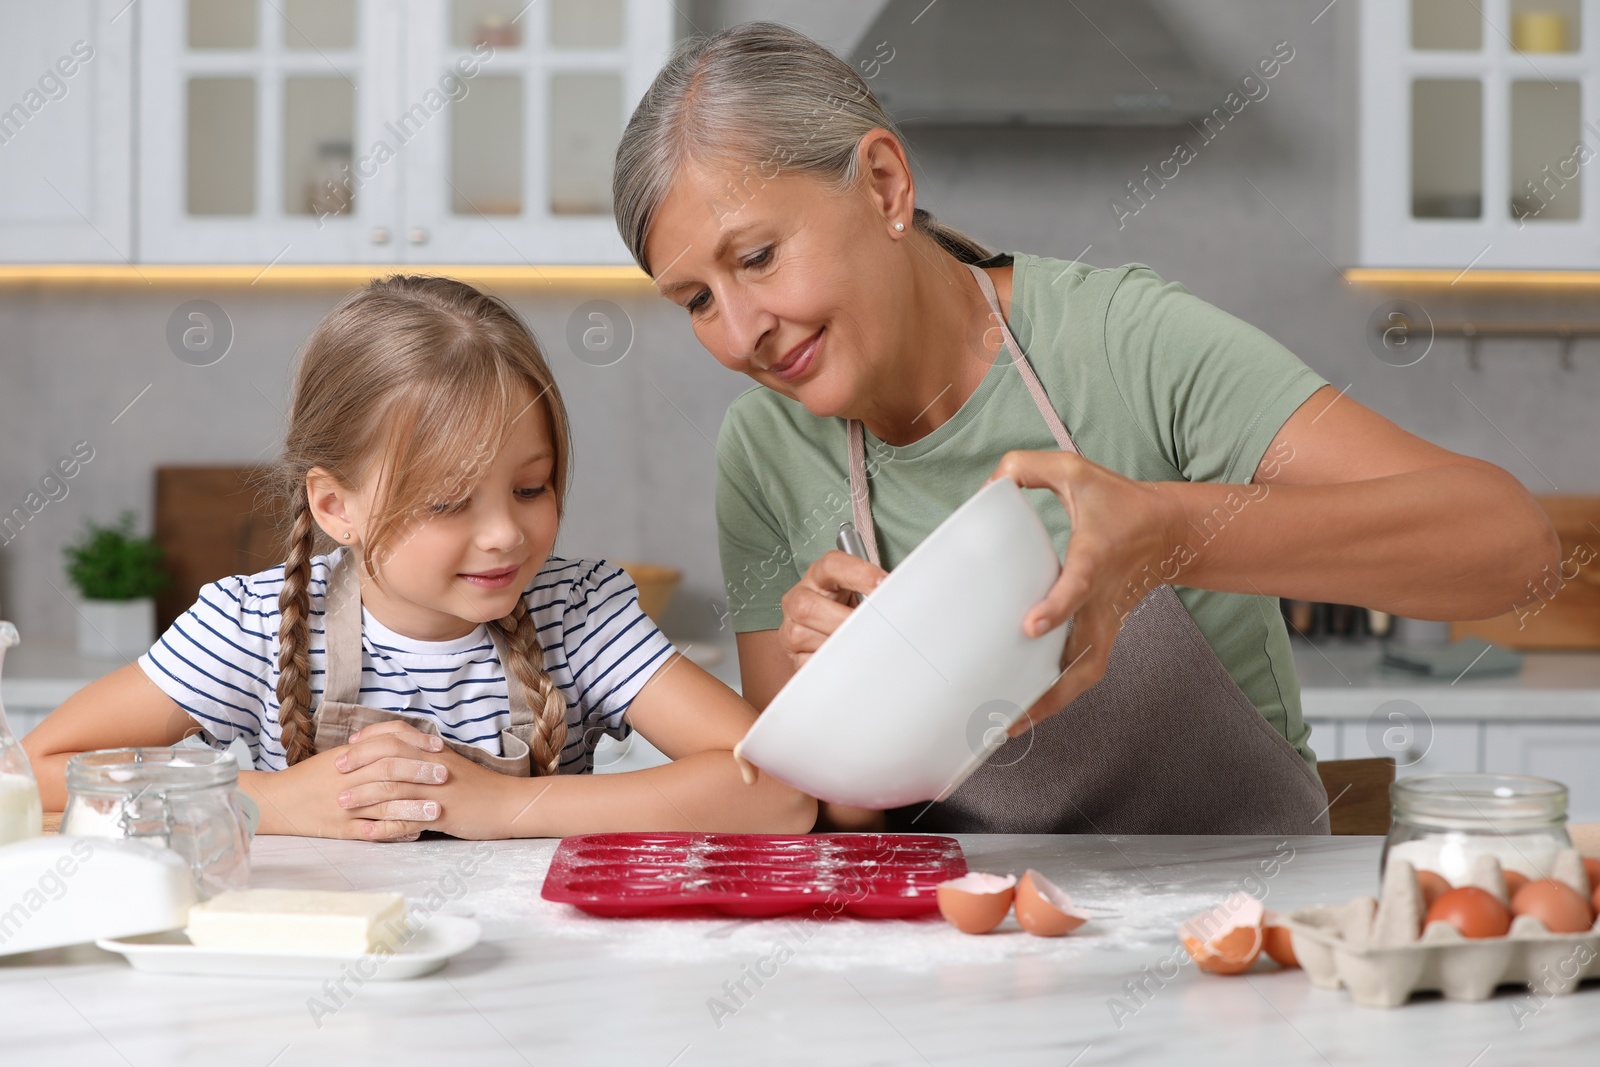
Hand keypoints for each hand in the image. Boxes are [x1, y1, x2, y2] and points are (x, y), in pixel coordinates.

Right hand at [244, 732, 447, 840]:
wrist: (277, 802)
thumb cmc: (312, 776)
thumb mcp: (339, 755)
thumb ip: (369, 747)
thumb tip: (404, 738)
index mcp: (349, 758)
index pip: (387, 746)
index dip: (415, 745)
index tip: (438, 747)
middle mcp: (348, 781)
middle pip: (389, 773)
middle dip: (420, 773)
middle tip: (445, 775)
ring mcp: (345, 808)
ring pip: (384, 806)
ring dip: (414, 807)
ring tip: (438, 809)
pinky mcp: (341, 830)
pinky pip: (372, 832)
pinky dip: (395, 831)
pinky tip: (415, 831)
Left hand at [340, 722, 529, 839]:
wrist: (510, 803)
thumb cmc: (480, 786)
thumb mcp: (452, 764)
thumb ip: (426, 759)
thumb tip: (400, 757)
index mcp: (435, 752)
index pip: (397, 734)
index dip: (371, 737)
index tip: (351, 744)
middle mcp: (433, 766)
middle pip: (388, 756)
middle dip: (358, 761)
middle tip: (336, 769)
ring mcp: (436, 790)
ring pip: (392, 787)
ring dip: (363, 793)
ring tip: (342, 801)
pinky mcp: (441, 814)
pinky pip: (405, 819)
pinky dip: (382, 826)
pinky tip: (365, 832)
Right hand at [778, 550, 887, 669]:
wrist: (826, 631)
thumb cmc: (846, 607)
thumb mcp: (858, 592)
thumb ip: (872, 592)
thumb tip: (895, 602)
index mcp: (818, 577)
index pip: (831, 565)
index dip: (859, 573)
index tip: (884, 584)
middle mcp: (798, 599)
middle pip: (808, 606)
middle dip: (844, 619)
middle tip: (871, 627)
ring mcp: (791, 628)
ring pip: (805, 637)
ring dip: (839, 645)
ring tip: (862, 645)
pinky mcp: (794, 655)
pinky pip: (809, 663)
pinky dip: (832, 663)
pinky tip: (848, 660)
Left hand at [988, 451, 1181, 734]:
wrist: (1167, 533)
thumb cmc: (1117, 503)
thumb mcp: (1074, 469)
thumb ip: (1027, 467)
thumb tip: (990, 487)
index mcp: (1097, 558)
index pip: (1079, 584)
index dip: (1058, 606)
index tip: (1031, 626)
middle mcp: (1102, 600)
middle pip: (1084, 655)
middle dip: (1050, 687)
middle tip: (1006, 709)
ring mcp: (1105, 623)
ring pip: (1083, 675)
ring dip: (1049, 704)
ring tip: (1004, 725)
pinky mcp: (1102, 635)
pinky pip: (1081, 675)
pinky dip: (1055, 699)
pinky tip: (1020, 714)